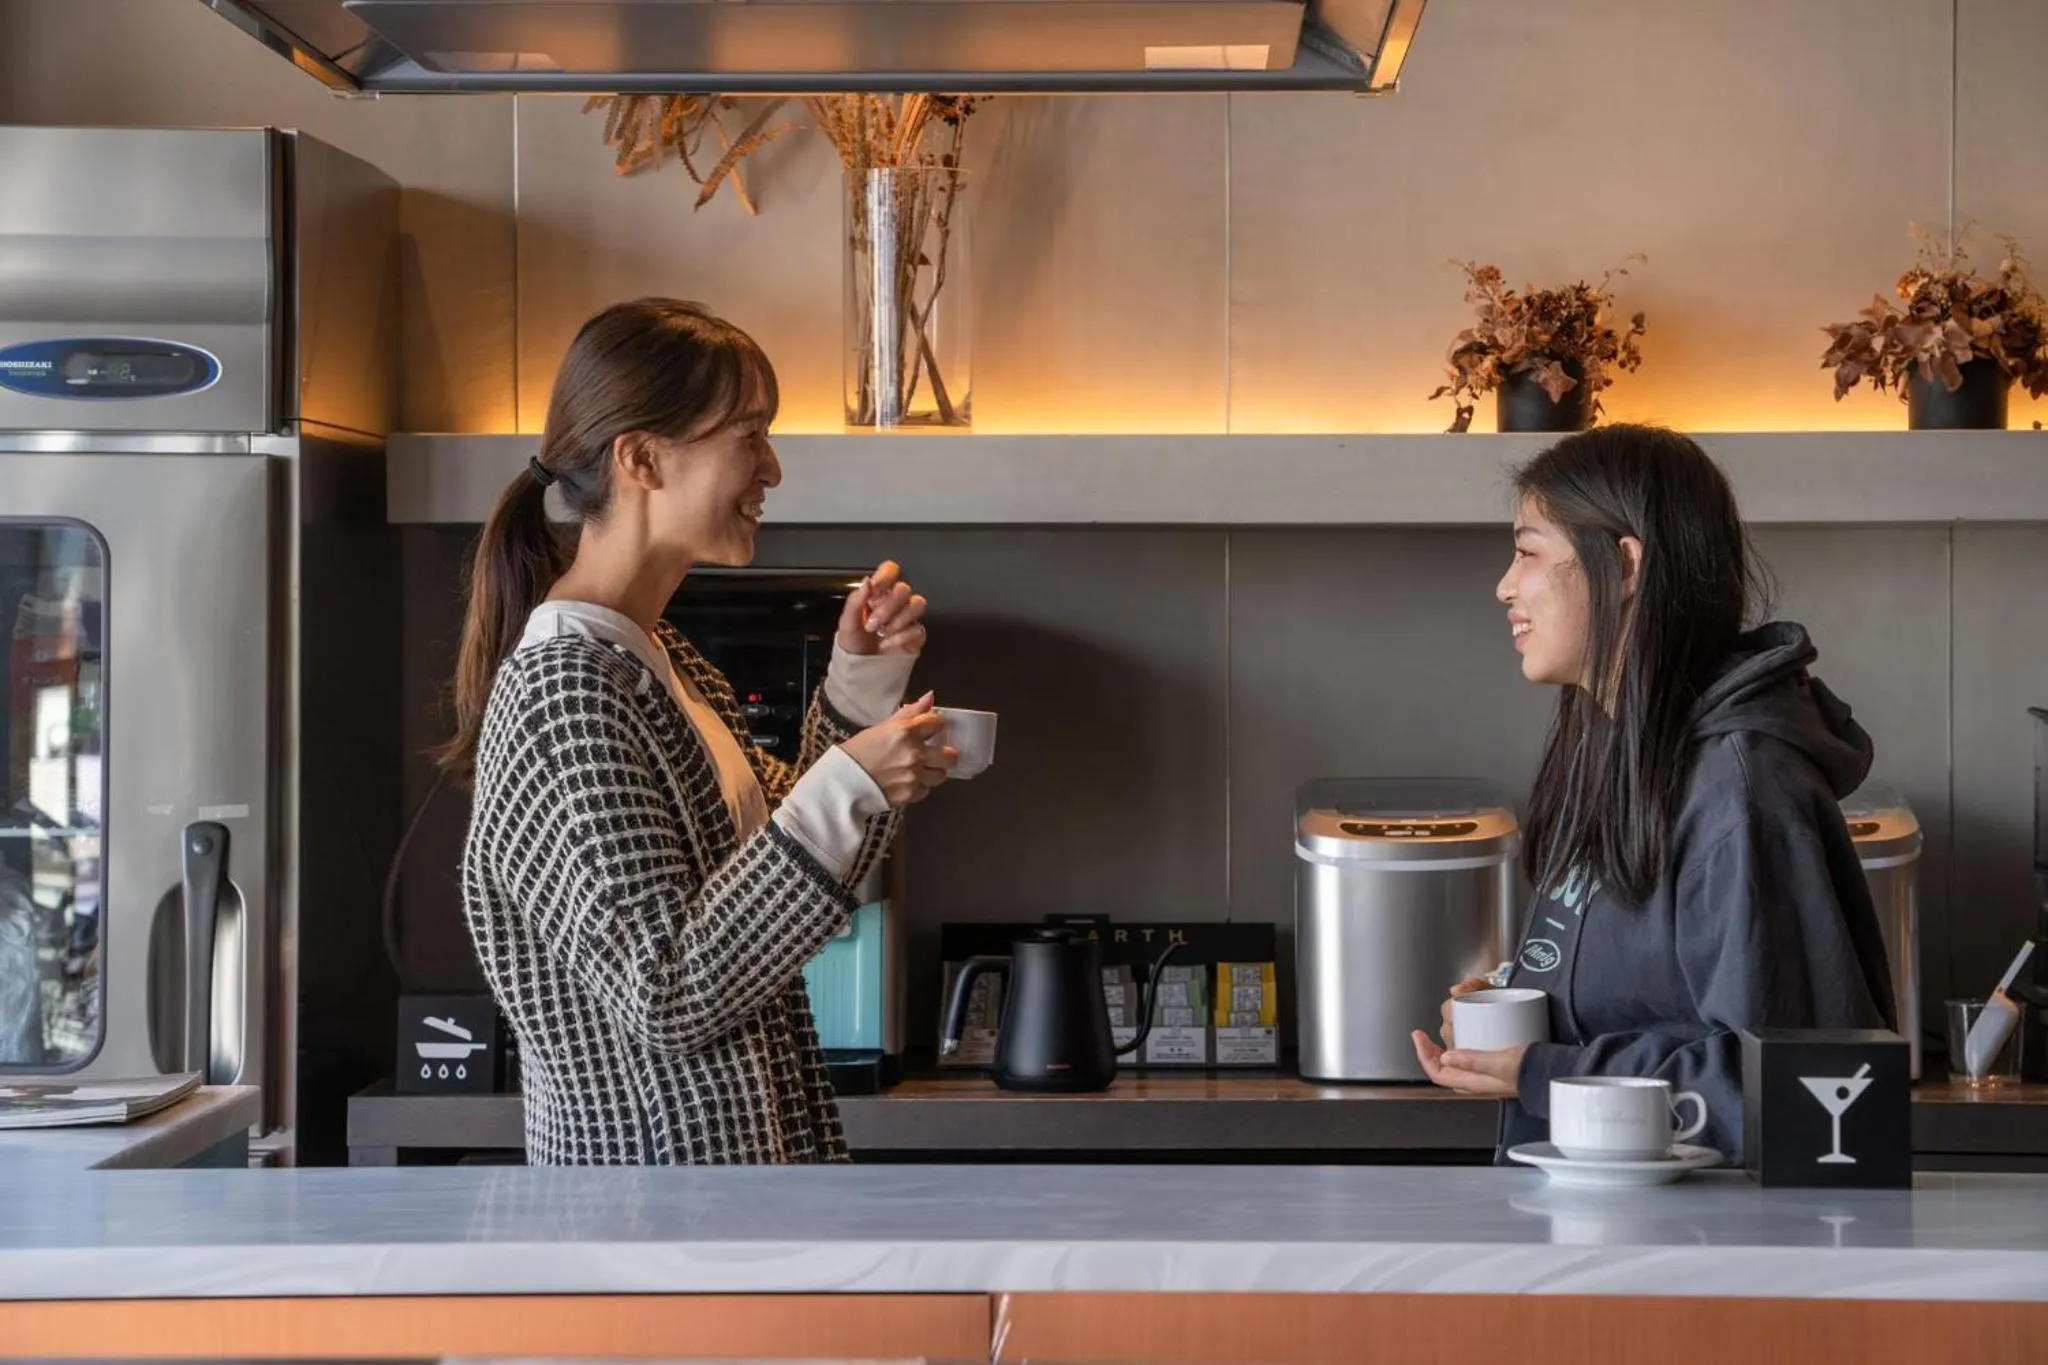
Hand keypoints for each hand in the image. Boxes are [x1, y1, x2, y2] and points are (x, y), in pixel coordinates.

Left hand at [838, 560, 926, 656]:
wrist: (860, 669)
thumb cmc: (852, 643)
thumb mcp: (847, 622)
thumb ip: (855, 600)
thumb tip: (866, 581)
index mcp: (878, 593)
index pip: (890, 571)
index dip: (886, 576)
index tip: (875, 591)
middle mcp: (895, 602)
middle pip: (904, 588)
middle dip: (888, 607)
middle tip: (873, 624)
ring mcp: (908, 617)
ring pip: (917, 604)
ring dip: (898, 620)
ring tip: (882, 633)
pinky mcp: (916, 634)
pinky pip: (918, 628)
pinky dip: (901, 637)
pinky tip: (888, 644)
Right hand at [839, 692, 952, 807]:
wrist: (841, 783)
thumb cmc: (857, 752)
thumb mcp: (881, 727)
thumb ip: (909, 713)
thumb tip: (930, 697)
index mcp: (905, 731)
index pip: (938, 723)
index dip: (936, 725)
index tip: (931, 729)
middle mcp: (914, 753)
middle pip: (950, 754)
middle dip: (945, 753)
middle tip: (936, 754)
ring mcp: (914, 776)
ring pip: (941, 774)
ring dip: (934, 771)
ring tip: (920, 769)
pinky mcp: (911, 794)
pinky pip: (926, 790)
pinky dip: (919, 786)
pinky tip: (906, 781)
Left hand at [1415, 977, 1519, 1096]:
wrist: (1553, 1068)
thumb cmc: (1530, 1071)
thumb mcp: (1501, 1065)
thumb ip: (1474, 1062)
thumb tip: (1445, 1057)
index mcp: (1471, 1081)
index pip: (1436, 1071)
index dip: (1422, 1054)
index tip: (1418, 1035)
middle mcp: (1473, 1071)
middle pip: (1445, 1052)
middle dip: (1443, 1030)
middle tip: (1449, 1014)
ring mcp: (1482, 1060)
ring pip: (1458, 1039)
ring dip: (1456, 1021)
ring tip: (1460, 1004)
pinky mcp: (1493, 1049)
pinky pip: (1473, 1033)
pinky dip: (1469, 1018)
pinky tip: (1472, 1006)